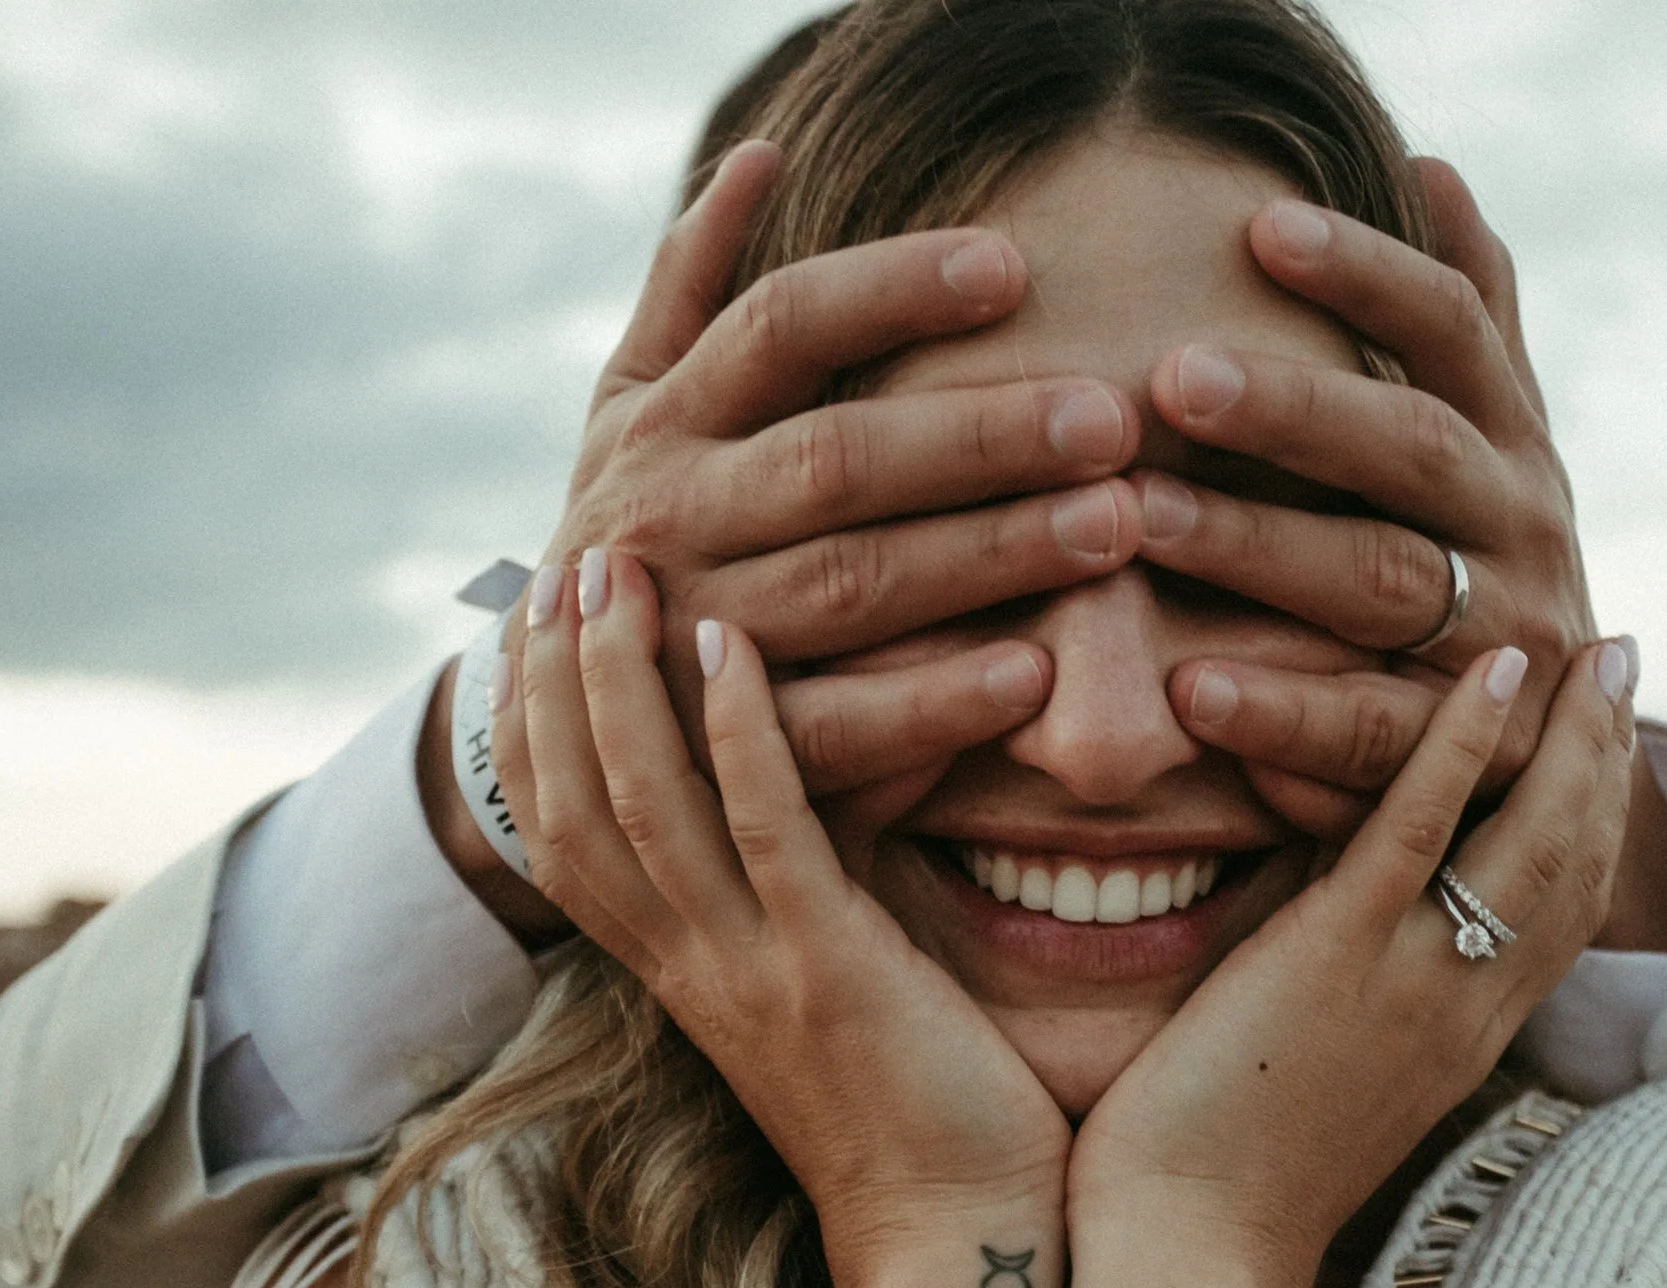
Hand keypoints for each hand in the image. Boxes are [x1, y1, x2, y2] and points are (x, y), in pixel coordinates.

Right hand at [505, 138, 1143, 802]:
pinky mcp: (732, 752)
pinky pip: (840, 728)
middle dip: (978, 436)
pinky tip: (1037, 673)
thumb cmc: (638, 530)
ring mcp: (698, 639)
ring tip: (1113, 527)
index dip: (890, 292)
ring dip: (987, 556)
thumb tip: (761, 156)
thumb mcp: (629, 405)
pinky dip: (936, 702)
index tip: (1011, 267)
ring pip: (850, 587)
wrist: (553, 718)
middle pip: (835, 460)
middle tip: (1110, 419)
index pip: (779, 328)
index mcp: (662, 422)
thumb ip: (690, 287)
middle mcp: (672, 521)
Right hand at [505, 546, 1067, 1287]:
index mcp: (684, 978)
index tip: (536, 629)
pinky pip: (761, 829)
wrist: (964, 1253)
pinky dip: (734, 729)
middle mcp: (691, 969)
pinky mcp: (829, 971)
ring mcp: (751, 970)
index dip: (535, 733)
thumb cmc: (924, 1127)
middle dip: (554, 679)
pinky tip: (729, 639)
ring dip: (618, 678)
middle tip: (567, 560)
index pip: (563, 841)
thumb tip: (813, 812)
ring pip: (640, 802)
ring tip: (618, 567)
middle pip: (570, 805)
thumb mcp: (829, 999)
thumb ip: (800, 909)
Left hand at [1066, 638, 1637, 1287]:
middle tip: (1623, 662)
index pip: (1562, 915)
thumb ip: (1341, 989)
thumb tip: (1317, 901)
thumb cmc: (1218, 1185)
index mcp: (1461, 1040)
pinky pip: (1424, 830)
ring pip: (1532, 838)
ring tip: (1589, 646)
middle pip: (1577, 865)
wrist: (1189, 1262)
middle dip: (1612, 759)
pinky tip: (1493, 670)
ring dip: (1572, 734)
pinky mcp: (1340, 957)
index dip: (1595, 822)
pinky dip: (1465, 742)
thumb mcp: (1318, 1079)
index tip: (1607, 743)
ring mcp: (1413, 980)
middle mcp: (1466, 1008)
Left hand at [1133, 158, 1591, 830]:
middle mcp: (1516, 528)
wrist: (1564, 755)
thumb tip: (1430, 168)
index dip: (1369, 272)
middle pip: (1409, 449)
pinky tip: (1187, 688)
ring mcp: (1498, 643)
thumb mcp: (1497, 441)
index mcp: (1511, 440)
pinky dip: (1282, 713)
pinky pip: (1369, 731)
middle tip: (1172, 373)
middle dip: (1294, 409)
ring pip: (1380, 583)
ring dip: (1258, 547)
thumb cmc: (1486, 563)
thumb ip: (1472, 321)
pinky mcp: (1465, 754)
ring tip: (1140, 515)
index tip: (1261, 226)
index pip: (1451, 330)